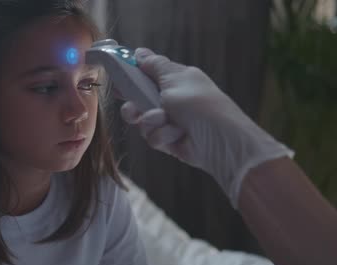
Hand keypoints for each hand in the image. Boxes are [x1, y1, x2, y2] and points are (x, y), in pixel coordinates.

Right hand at [120, 48, 292, 207]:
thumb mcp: (175, 78)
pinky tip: (176, 135)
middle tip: (134, 107)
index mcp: (174, 80)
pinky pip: (152, 137)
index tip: (117, 80)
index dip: (131, 77)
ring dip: (151, 121)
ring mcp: (168, 121)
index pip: (147, 75)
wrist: (218, 140)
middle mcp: (170, 100)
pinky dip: (162, 135)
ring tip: (164, 121)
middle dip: (134, 106)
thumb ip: (154, 65)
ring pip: (142, 121)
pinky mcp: (168, 140)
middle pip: (138, 101)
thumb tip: (139, 52)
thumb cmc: (199, 104)